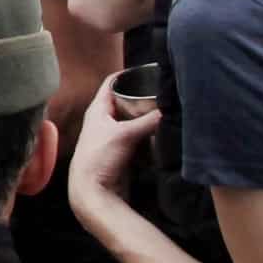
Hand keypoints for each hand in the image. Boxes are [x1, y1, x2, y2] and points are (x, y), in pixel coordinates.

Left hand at [67, 72, 162, 219]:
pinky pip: (137, 138)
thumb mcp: (126, 135)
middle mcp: (103, 121)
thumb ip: (148, 121)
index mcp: (97, 110)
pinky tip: (162, 133)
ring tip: (166, 109)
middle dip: (142, 97)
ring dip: (146, 117)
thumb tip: (169, 109)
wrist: (93, 193)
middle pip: (125, 101)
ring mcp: (112, 137)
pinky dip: (148, 135)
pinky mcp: (121, 153)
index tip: (148, 70)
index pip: (112, 82)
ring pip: (132, 120)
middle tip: (163, 92)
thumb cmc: (100, 159)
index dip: (128, 74)